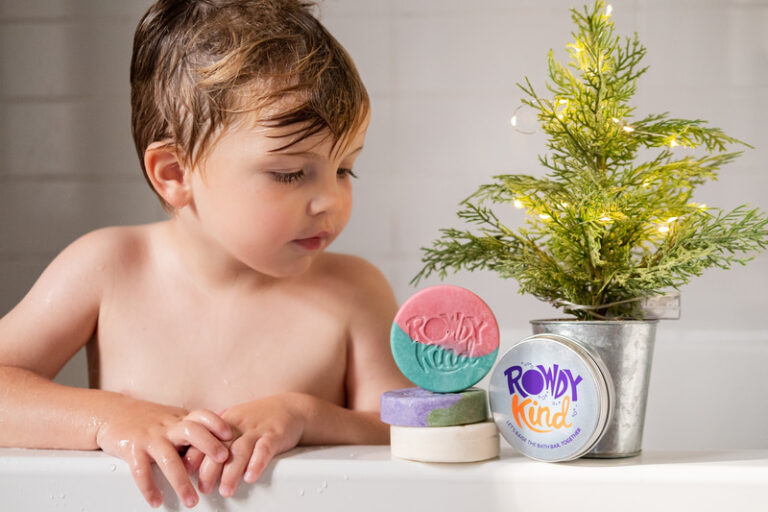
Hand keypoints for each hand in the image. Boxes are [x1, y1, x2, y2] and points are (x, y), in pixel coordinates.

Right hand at [95, 397, 231, 507]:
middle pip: (192, 431)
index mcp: (179, 419)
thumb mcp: (173, 418)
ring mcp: (150, 437)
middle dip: (209, 445)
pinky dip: (149, 488)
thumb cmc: (148, 419)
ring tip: (191, 501)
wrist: (112, 413)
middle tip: (221, 460)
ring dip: (181, 482)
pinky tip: (156, 501)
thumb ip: (194, 427)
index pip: (202, 415)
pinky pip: (141, 471)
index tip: (230, 436)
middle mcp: (167, 426)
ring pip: (169, 458)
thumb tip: (224, 438)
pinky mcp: (132, 449)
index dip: (217, 423)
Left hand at [184, 393, 306, 497]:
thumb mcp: (234, 421)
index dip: (194, 456)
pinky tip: (251, 476)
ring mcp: (256, 430)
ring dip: (231, 472)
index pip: (203, 439)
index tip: (185, 472)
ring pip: (240, 451)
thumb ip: (214, 436)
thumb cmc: (259, 418)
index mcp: (224, 423)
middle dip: (209, 470)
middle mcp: (238, 425)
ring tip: (226, 490)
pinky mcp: (274, 435)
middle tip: (204, 488)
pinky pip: (264, 449)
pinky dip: (257, 463)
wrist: (291, 408)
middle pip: (219, 447)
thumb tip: (189, 455)